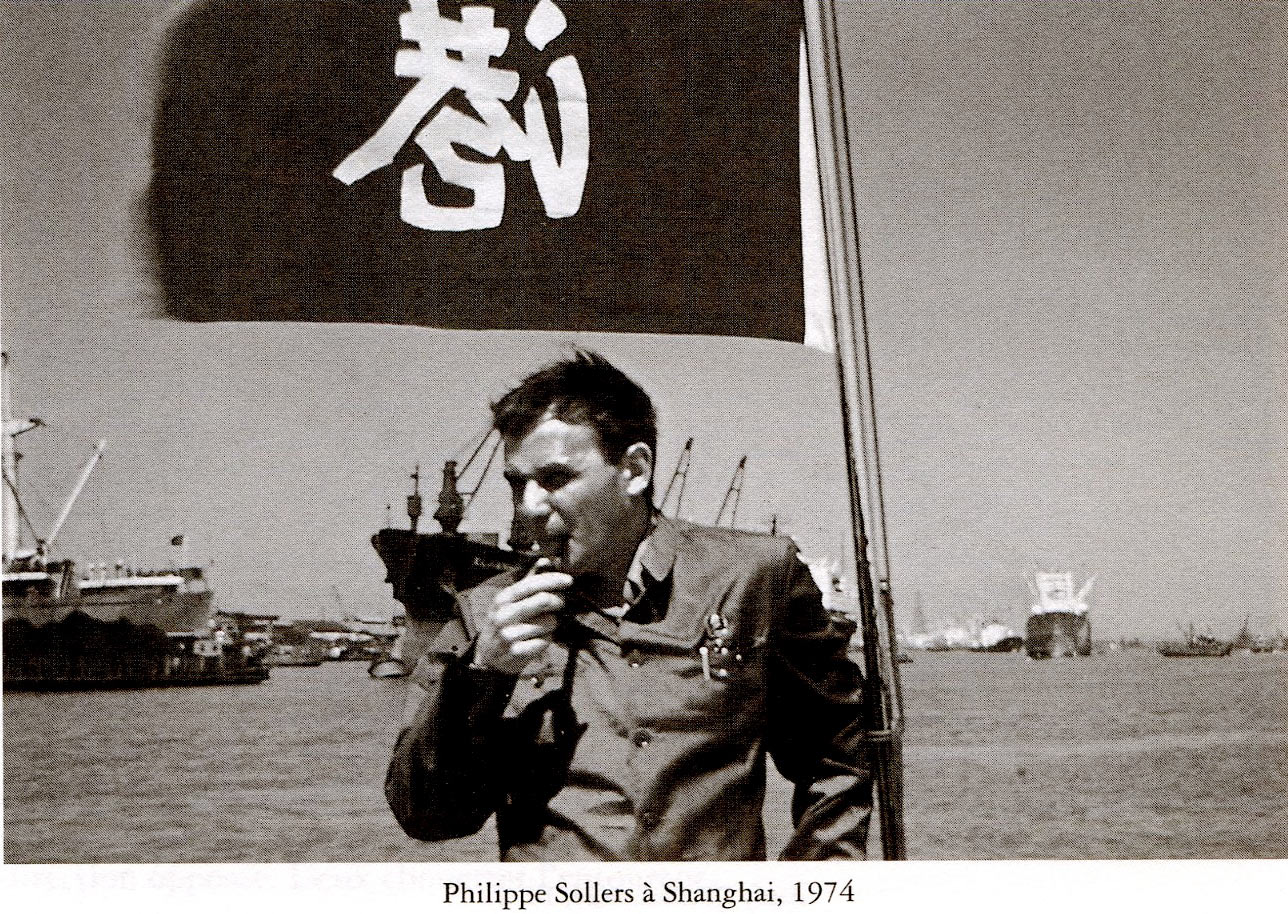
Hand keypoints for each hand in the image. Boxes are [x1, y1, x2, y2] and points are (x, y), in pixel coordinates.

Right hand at [473, 560, 572, 675]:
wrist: (488, 658)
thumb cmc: (504, 624)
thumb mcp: (509, 602)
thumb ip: (528, 581)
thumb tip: (545, 560)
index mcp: (504, 598)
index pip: (532, 584)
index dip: (553, 580)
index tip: (569, 580)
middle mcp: (504, 614)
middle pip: (543, 600)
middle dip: (558, 601)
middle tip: (560, 604)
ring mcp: (509, 634)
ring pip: (549, 623)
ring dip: (552, 625)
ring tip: (543, 627)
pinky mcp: (516, 652)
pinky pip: (545, 642)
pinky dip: (547, 641)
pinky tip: (537, 640)